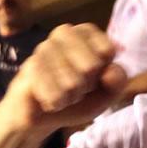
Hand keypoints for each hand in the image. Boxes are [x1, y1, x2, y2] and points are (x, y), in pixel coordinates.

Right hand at [0, 23, 127, 132]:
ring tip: (63, 94)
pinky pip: (54, 91)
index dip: (105, 74)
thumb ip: (117, 82)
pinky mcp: (29, 65)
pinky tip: (51, 100)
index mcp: (87, 34)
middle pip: (91, 66)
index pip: (107, 50)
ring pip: (72, 81)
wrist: (41, 115)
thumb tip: (111, 72)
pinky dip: (57, 102)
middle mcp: (64, 33)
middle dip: (87, 86)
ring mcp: (44, 47)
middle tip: (78, 87)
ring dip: (71, 97)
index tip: (97, 77)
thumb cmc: (77, 97)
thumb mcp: (105, 93)